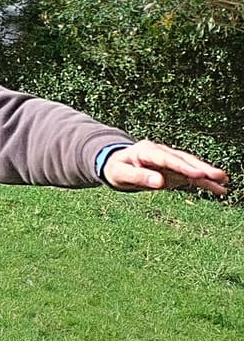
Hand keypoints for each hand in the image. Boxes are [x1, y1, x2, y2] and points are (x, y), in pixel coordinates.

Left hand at [102, 140, 230, 193]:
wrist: (116, 165)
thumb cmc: (116, 168)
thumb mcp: (120, 173)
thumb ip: (138, 176)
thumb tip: (159, 183)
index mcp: (146, 151)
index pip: (166, 159)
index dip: (182, 166)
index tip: (197, 174)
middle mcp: (162, 153)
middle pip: (183, 160)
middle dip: (201, 168)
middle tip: (219, 175)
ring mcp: (170, 161)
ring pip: (191, 166)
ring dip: (207, 174)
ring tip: (224, 180)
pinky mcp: (175, 171)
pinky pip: (191, 177)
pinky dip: (205, 183)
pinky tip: (220, 189)